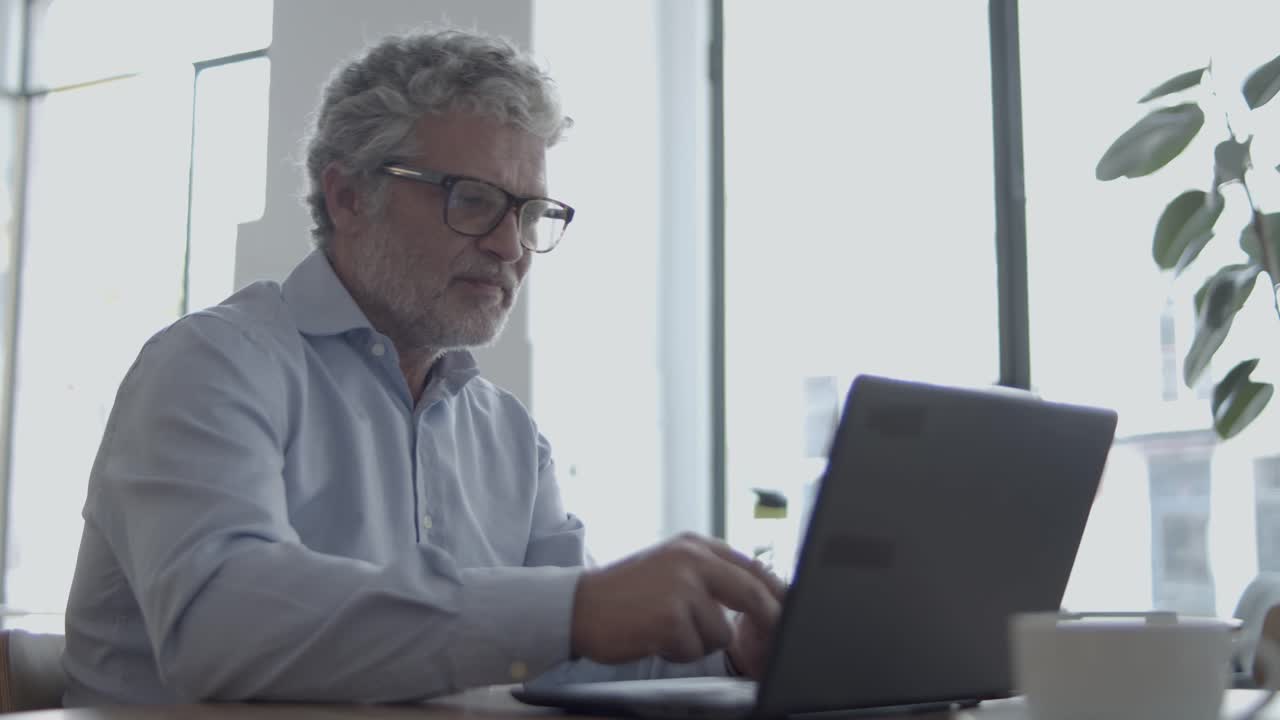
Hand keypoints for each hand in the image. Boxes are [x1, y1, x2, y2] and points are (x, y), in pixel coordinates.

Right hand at [571, 533, 780, 664]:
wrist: (577, 606)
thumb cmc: (625, 594)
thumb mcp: (669, 567)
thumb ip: (708, 574)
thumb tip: (757, 595)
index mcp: (694, 545)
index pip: (752, 567)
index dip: (776, 593)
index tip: (789, 613)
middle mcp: (691, 559)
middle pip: (752, 593)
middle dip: (767, 621)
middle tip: (773, 642)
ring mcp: (681, 587)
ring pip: (721, 631)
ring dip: (699, 642)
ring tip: (666, 630)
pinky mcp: (670, 617)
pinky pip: (695, 648)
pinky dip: (678, 652)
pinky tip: (654, 638)